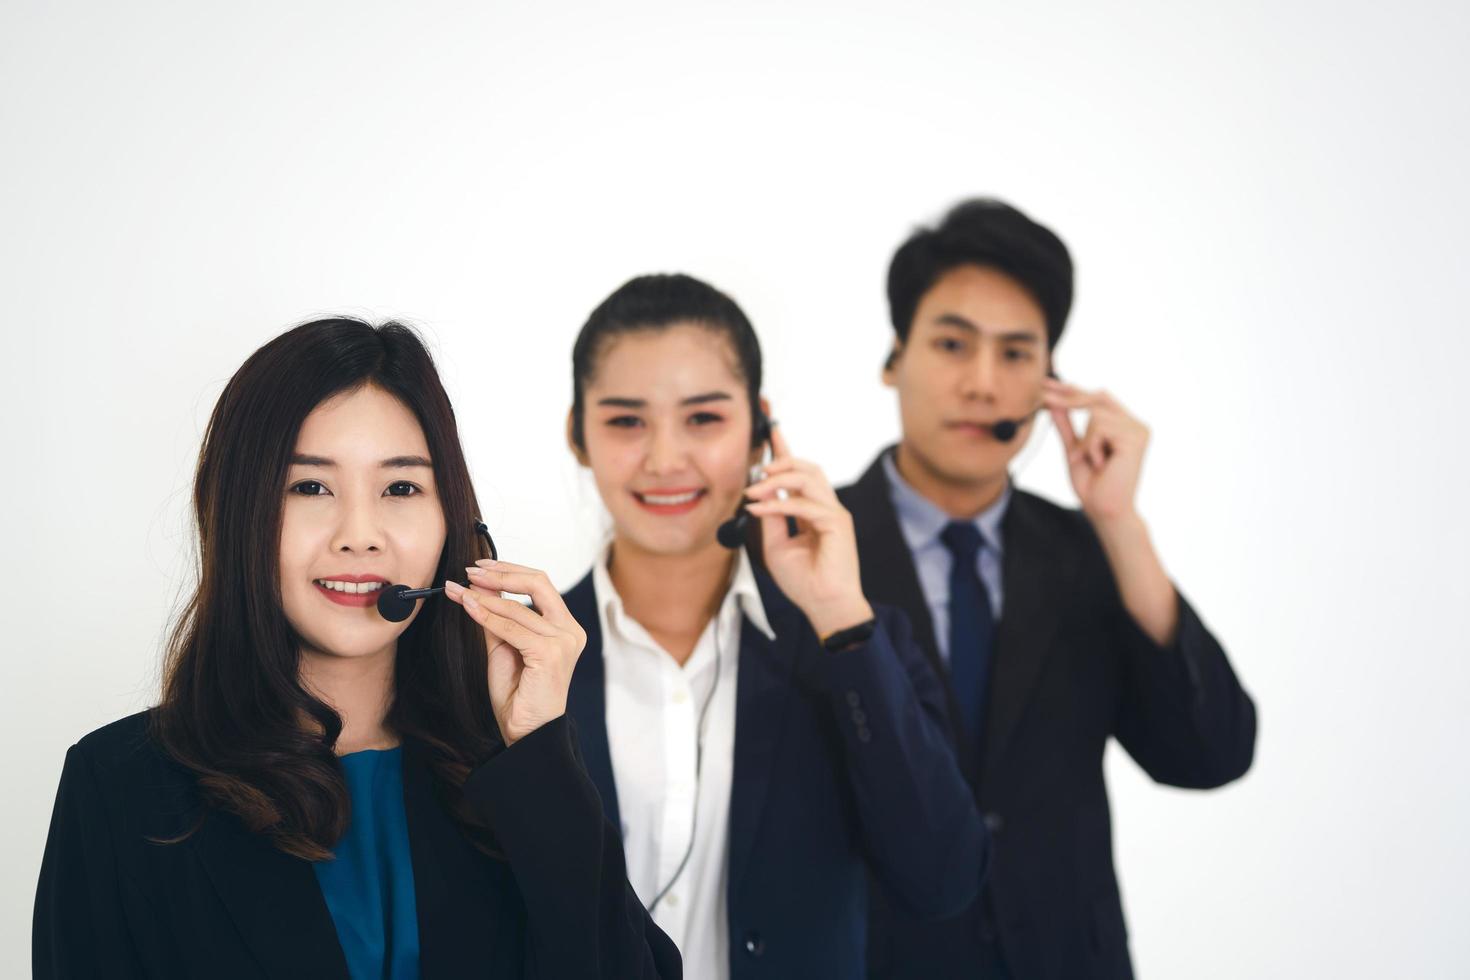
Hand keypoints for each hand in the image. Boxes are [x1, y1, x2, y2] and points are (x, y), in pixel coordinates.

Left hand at [445, 560, 586, 745]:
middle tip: (470, 571)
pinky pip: (511, 628)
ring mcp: (564, 641)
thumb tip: (480, 585)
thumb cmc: (518, 693)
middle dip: (501, 573)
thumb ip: (496, 616)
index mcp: (564, 626)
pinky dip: (486, 617)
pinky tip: (468, 608)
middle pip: (539, 582)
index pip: (540, 584)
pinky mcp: (551, 654)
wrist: (526, 731)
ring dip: (483, 597)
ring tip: (458, 591)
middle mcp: (570, 630)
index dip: (508, 571)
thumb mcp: (503, 645)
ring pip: (517, 607)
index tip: (479, 568)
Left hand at [745, 423, 873, 639]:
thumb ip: (772, 519)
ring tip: (755, 489)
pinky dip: (779, 504)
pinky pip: (804, 504)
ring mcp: (834, 514)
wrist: (823, 605)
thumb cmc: (804, 581)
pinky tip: (759, 509)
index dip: (786, 453)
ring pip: (809, 478)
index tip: (772, 433)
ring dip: (778, 479)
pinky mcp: (837, 523)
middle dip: (782, 460)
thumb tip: (760, 497)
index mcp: (813, 512)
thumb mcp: (776, 546)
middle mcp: (826, 508)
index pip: (800, 475)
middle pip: (809, 468)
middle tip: (758, 470)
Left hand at [1043, 379, 1150, 525]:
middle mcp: (1134, 424)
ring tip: (1090, 462)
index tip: (1045, 383)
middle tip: (1043, 400)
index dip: (1071, 389)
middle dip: (1069, 398)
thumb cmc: (1092, 485)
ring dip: (1084, 441)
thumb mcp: (1074, 449)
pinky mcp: (1136, 437)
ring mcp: (1138, 429)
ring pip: (1095, 414)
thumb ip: (1067, 426)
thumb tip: (1054, 402)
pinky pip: (1100, 428)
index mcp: (1123, 424)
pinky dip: (1091, 447)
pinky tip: (1100, 464)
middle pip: (1097, 397)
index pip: (1096, 398)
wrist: (1104, 510)